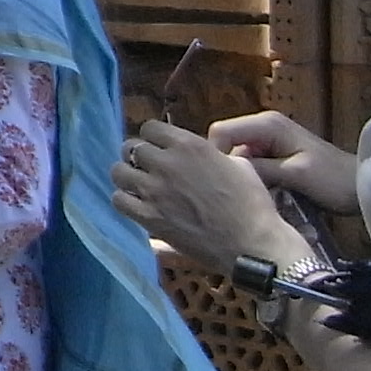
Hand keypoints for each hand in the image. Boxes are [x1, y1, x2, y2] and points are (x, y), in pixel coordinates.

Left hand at [109, 118, 291, 270]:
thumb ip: (211, 154)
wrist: (250, 243)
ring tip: (137, 186)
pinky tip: (137, 206)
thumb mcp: (238, 164)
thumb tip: (200, 156)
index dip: (152, 138)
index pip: (150, 127)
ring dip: (126, 176)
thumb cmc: (252, 203)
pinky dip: (125, 201)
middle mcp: (166, 162)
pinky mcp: (150, 217)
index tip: (159, 148)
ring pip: (118, 172)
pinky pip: (119, 201)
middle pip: (130, 147)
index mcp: (189, 144)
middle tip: (146, 168)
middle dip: (136, 156)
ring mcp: (155, 190)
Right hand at [207, 110, 360, 214]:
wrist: (362, 187)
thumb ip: (259, 169)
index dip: (216, 157)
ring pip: (236, 157)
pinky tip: (260, 196)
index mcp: (266, 124)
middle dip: (228, 169)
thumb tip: (226, 171)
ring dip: (241, 177)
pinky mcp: (273, 155)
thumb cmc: (332, 179)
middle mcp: (263, 126)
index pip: (220, 132)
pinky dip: (251, 180)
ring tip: (251, 198)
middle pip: (226, 144)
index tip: (223, 185)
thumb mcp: (295, 174)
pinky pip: (249, 165)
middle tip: (238, 195)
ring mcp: (268, 140)